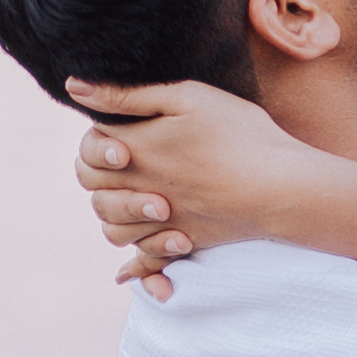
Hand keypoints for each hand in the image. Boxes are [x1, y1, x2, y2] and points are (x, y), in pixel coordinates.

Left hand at [65, 76, 331, 286]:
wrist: (282, 185)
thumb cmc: (239, 134)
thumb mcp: (185, 98)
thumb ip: (127, 95)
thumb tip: (74, 88)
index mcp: (138, 153)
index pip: (89, 149)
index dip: (100, 138)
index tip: (126, 131)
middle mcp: (142, 190)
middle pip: (94, 191)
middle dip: (101, 174)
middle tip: (128, 159)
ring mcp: (162, 222)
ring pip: (113, 229)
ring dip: (117, 213)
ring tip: (140, 196)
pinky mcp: (186, 241)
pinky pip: (147, 261)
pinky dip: (137, 265)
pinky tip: (131, 269)